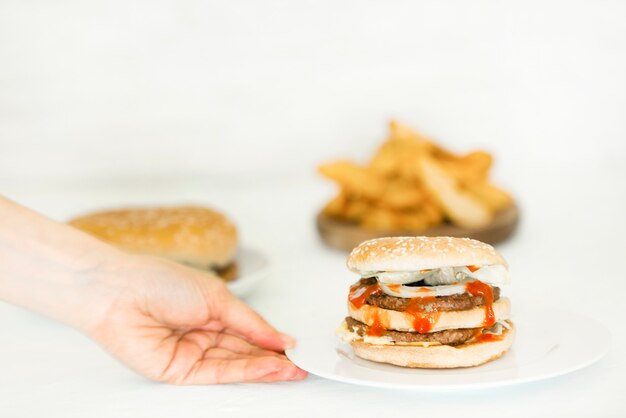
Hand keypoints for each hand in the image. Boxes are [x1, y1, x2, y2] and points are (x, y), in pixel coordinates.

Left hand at [85, 256, 306, 383]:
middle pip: (244, 351)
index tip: (297, 347)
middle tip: (303, 365)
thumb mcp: (217, 297)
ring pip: (236, 364)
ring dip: (266, 367)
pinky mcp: (180, 372)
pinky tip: (270, 368)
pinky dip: (246, 372)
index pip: (248, 330)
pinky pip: (218, 373)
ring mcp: (191, 354)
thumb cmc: (161, 282)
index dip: (272, 339)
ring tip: (295, 369)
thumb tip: (281, 338)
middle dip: (274, 358)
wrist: (118, 291)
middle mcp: (202, 335)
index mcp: (210, 312)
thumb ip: (250, 323)